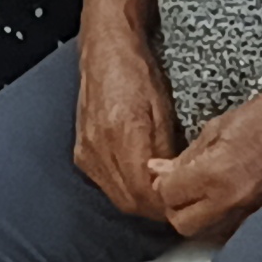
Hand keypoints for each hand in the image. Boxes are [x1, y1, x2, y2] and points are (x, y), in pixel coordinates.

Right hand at [73, 17, 180, 224]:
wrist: (104, 52)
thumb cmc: (138, 73)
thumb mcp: (164, 109)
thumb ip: (167, 150)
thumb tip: (175, 182)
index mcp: (124, 133)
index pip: (144, 192)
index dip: (164, 205)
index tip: (180, 204)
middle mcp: (100, 147)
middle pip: (128, 201)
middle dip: (153, 208)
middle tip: (174, 203)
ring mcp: (87, 151)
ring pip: (115, 196)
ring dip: (138, 201)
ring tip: (159, 193)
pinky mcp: (81, 152)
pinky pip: (103, 184)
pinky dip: (122, 188)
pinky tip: (136, 179)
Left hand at [147, 83, 261, 240]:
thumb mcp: (217, 128)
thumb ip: (186, 156)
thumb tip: (156, 170)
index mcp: (215, 173)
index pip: (169, 196)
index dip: (163, 185)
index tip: (165, 175)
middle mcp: (231, 201)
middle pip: (183, 225)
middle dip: (175, 207)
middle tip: (179, 188)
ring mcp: (249, 213)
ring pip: (207, 233)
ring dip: (197, 216)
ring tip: (201, 193)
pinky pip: (229, 229)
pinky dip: (220, 220)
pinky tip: (222, 200)